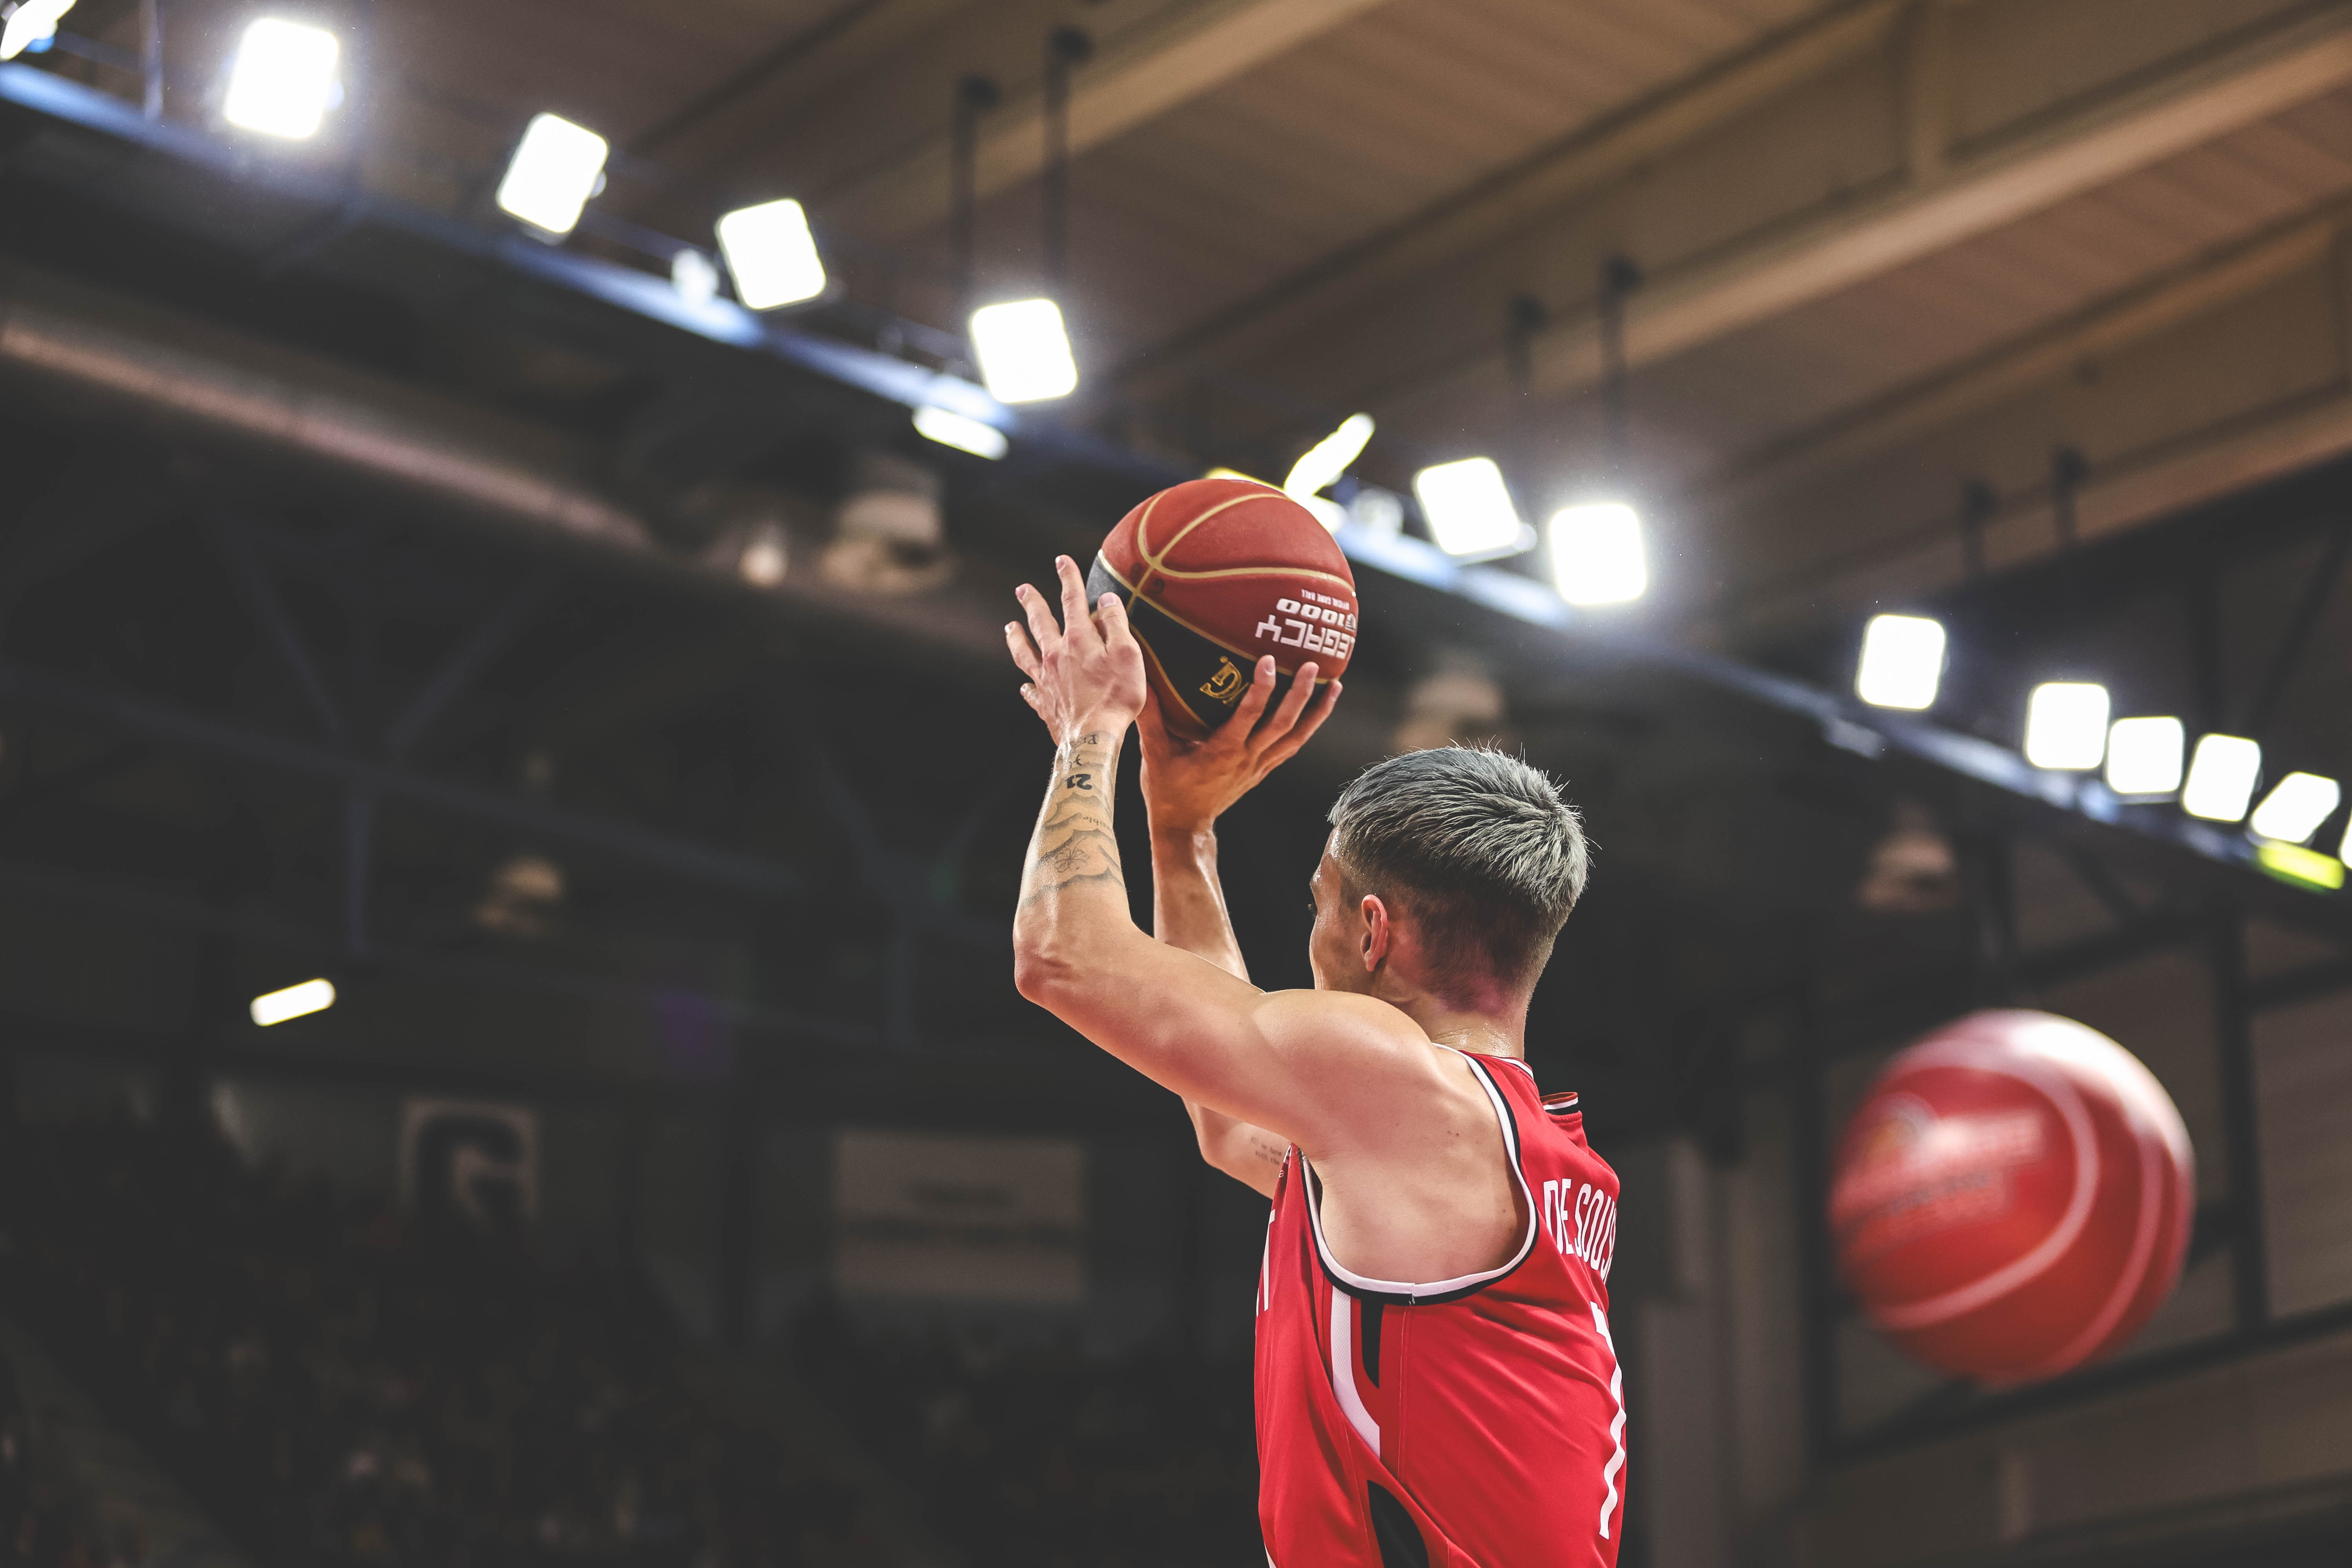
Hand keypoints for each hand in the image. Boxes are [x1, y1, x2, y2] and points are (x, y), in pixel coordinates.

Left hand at [1006, 555, 1147, 743]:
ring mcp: (1045, 680)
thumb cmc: (1117, 696)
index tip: (1061, 560)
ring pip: (1025, 652)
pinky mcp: (1044, 704)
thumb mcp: (1127, 654)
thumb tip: (1106, 599)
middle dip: (1032, 602)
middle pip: (1040, 622)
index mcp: (1077, 638)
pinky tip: (1023, 685)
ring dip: (1016, 637)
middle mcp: (1055, 655)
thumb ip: (1115, 624)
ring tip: (1009, 626)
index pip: (1071, 599)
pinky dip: (1026, 686)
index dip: (1068, 576)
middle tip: (1023, 588)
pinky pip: (1030, 691)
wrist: (1093, 737)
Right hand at [1138, 654, 1339, 831]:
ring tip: (1334, 684)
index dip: (1261, 688)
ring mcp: (1259, 766)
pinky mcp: (1263, 770)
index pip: (1248, 715)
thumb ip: (1150, 717)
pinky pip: (1292, 746)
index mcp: (1222, 751)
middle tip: (1311, 664)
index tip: (1267, 660)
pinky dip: (1308, 727)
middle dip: (1300, 694)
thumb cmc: (1167, 791)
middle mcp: (1247, 758)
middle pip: (1283, 724)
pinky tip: (1319, 708)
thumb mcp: (1154, 754)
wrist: (1184, 828)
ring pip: (1297, 737)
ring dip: (1317, 711)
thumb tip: (1140, 680)